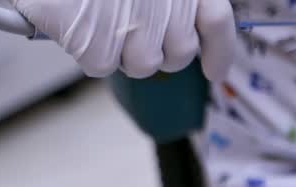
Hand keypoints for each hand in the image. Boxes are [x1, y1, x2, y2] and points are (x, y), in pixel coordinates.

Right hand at [12, 0, 235, 80]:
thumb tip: (184, 33)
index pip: (216, 21)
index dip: (219, 51)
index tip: (214, 70)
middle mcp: (165, 2)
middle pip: (179, 53)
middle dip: (155, 50)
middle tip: (127, 28)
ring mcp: (133, 25)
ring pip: (142, 66)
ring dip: (119, 50)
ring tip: (96, 16)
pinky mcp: (97, 43)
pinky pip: (102, 64)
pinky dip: (85, 49)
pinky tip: (76, 21)